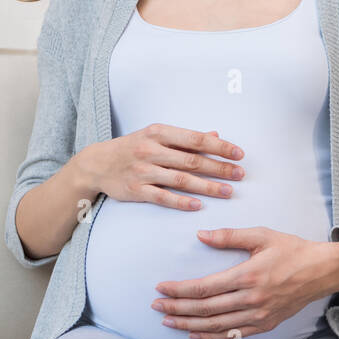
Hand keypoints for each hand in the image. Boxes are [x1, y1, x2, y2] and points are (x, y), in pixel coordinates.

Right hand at [77, 124, 243, 210]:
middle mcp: (151, 150)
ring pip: (181, 180)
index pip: (196, 139)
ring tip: (228, 191)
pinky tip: (199, 205)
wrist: (97, 163)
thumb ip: (186, 137)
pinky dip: (181, 202)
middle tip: (240, 175)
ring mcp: (143, 171)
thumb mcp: (157, 135)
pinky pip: (163, 197)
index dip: (219, 147)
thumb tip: (215, 135)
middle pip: (192, 160)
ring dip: (208, 187)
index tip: (239, 154)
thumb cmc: (134, 146)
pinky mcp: (136, 190)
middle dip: (220, 168)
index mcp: (159, 132)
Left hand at [151, 227, 334, 338]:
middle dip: (177, 308)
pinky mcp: (265, 323)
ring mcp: (259, 314)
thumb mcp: (262, 235)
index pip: (204, 288)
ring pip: (216, 325)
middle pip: (205, 309)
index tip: (161, 288)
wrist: (321, 271)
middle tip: (155, 306)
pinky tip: (194, 333)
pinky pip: (232, 334)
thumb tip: (201, 235)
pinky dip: (211, 336)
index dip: (179, 290)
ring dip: (188, 325)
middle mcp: (252, 298)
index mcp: (248, 275)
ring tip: (168, 321)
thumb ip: (230, 235)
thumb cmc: (291, 249)